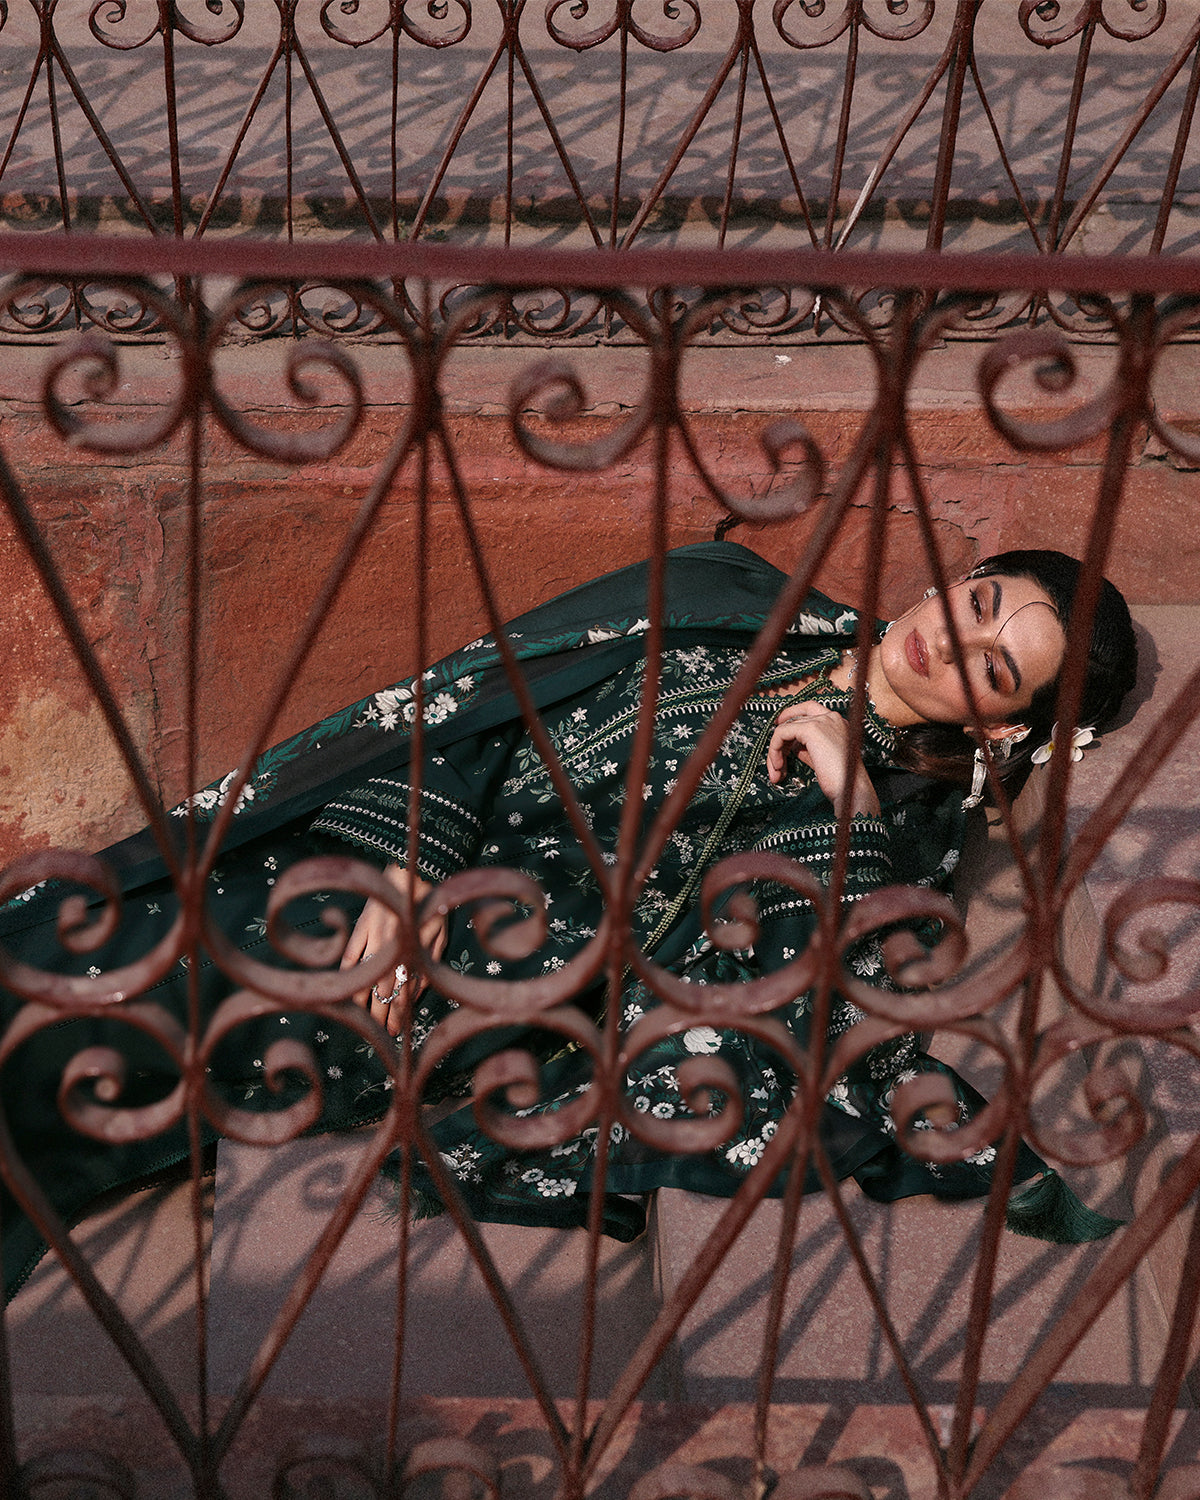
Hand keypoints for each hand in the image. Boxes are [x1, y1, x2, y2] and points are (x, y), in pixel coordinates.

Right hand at [340, 864, 447, 1037]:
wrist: (411, 873)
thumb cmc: (430, 906)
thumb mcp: (438, 937)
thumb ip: (427, 966)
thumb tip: (416, 994)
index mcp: (409, 953)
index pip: (401, 993)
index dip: (398, 1015)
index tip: (397, 1031)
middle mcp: (388, 950)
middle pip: (380, 992)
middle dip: (380, 1015)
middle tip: (380, 1032)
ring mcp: (371, 938)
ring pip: (362, 977)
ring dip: (361, 1002)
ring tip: (361, 1019)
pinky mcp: (360, 926)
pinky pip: (350, 955)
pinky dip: (347, 973)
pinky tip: (344, 989)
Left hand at [766, 701, 880, 818]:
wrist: (850, 789)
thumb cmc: (840, 779)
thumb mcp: (820, 757)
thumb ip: (807, 746)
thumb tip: (790, 745)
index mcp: (837, 722)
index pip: (809, 709)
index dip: (791, 714)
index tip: (778, 725)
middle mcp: (831, 717)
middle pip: (794, 719)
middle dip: (780, 741)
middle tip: (775, 762)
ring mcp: (822, 721)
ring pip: (785, 728)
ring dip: (775, 750)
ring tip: (777, 771)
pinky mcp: (811, 729)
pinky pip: (782, 733)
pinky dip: (775, 750)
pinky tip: (779, 766)